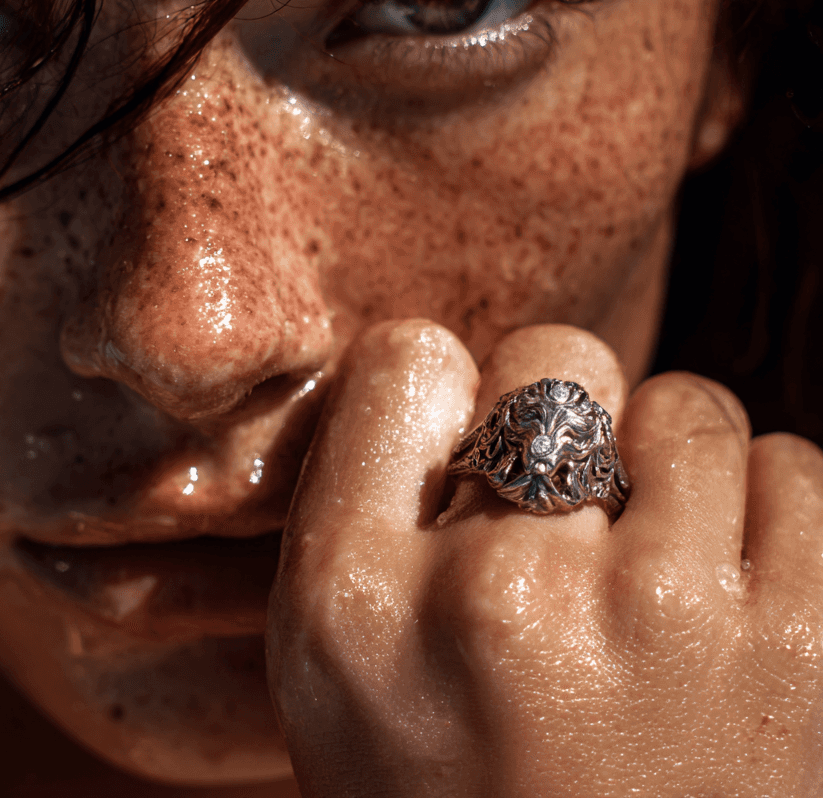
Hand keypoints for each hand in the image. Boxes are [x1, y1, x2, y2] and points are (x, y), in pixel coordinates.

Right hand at [266, 321, 822, 797]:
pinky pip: (792, 470)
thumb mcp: (336, 666)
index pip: (407, 361)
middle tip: (559, 517)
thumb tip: (456, 370)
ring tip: (646, 567)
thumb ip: (365, 499)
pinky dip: (761, 515)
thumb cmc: (458, 797)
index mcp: (360, 599)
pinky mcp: (809, 652)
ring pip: (686, 406)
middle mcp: (504, 598)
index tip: (465, 450)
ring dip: (667, 468)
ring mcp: (667, 621)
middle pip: (554, 358)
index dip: (445, 393)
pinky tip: (723, 598)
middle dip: (559, 419)